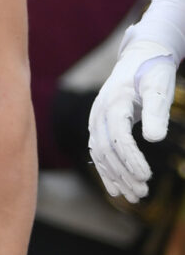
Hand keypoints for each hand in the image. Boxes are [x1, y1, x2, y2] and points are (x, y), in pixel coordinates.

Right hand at [87, 38, 177, 201]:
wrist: (138, 58)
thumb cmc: (152, 72)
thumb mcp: (159, 87)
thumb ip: (156, 112)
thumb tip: (154, 138)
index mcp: (113, 102)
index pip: (118, 137)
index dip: (131, 158)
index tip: (147, 176)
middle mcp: (99, 112)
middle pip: (106, 150)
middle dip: (124, 174)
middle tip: (143, 193)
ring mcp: (96, 119)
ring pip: (101, 154)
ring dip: (116, 177)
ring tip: (134, 196)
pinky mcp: (99, 126)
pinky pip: (99, 152)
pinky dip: (107, 171)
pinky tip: (116, 188)